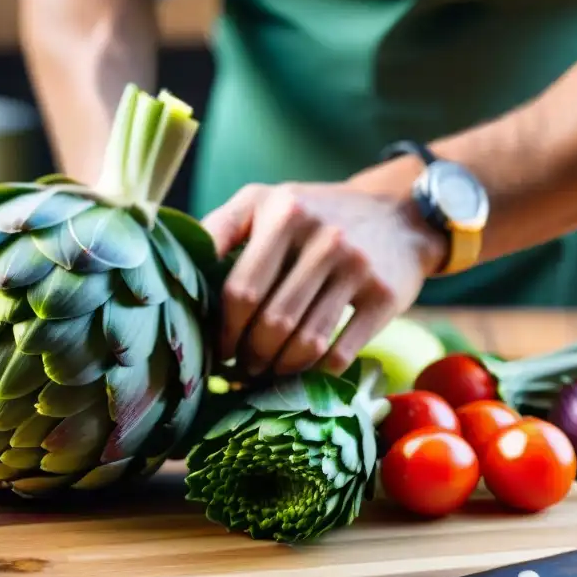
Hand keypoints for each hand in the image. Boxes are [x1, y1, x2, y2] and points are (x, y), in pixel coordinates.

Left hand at [201, 182, 447, 376]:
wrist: (401, 215)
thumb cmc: (315, 214)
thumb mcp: (266, 201)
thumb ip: (219, 227)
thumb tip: (175, 266)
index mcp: (284, 212)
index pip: (241, 290)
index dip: (223, 331)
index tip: (217, 348)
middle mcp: (324, 237)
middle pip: (272, 323)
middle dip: (248, 356)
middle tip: (240, 368)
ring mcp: (358, 268)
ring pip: (306, 344)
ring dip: (278, 371)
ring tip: (264, 374)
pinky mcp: (385, 297)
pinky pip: (341, 354)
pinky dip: (314, 374)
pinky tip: (300, 375)